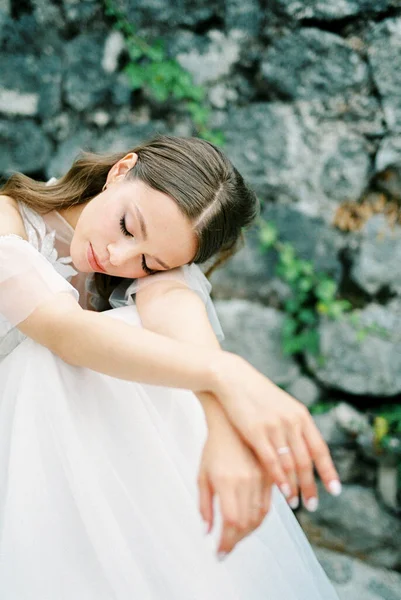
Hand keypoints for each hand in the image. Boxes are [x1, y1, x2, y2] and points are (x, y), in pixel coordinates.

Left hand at [197, 392, 272, 556]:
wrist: (232, 421)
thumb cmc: (213, 448)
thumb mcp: (202, 475)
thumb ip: (205, 505)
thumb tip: (207, 532)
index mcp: (226, 481)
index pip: (232, 522)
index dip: (227, 542)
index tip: (219, 554)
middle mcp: (246, 480)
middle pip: (247, 522)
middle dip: (236, 540)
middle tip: (226, 548)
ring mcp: (261, 477)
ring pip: (260, 515)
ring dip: (248, 532)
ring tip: (235, 538)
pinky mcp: (270, 474)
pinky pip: (269, 504)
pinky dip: (259, 518)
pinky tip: (249, 523)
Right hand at [210, 353, 340, 510]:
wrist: (233, 379)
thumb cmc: (256, 395)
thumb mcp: (282, 406)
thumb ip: (294, 425)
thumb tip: (304, 447)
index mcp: (301, 415)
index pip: (319, 448)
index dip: (328, 471)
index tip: (334, 490)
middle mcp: (292, 421)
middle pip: (306, 460)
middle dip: (311, 486)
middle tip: (313, 505)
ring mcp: (275, 426)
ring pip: (290, 464)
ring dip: (295, 486)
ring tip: (296, 503)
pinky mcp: (257, 431)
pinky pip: (272, 461)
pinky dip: (279, 479)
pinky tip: (282, 491)